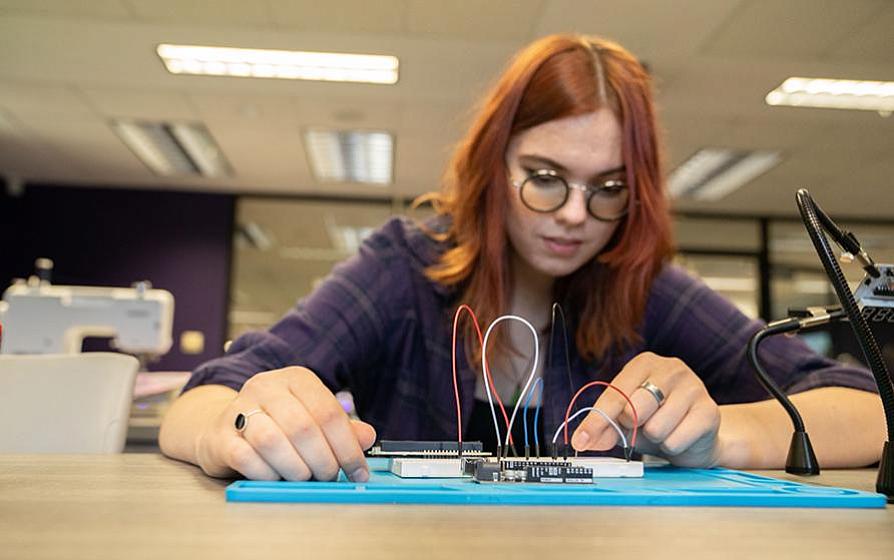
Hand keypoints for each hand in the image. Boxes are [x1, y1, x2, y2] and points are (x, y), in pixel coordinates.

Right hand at [195, 366, 375, 480]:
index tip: (358, 471)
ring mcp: (239, 409)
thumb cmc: (275, 423)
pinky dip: (267, 473)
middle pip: (303, 427)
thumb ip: (341, 428)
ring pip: (273, 441)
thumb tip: (367, 437)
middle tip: (329, 477)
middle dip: (323, 461)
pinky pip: (246, 457)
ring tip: (304, 477)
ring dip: (296, 468)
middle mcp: (266, 387)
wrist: (222, 426)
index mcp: (296, 379)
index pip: (329, 412)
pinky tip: (276, 476)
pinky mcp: (220, 435)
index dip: (348, 447)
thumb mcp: (311, 418)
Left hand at [570, 352, 721, 466]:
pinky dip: (673, 446)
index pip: (613, 395)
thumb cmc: (658, 421)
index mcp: (644, 363)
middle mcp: (670, 368)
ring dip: (655, 438)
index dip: (595, 421)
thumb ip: (604, 428)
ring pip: (655, 428)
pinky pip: (675, 440)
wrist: (697, 437)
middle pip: (634, 408)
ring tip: (665, 430)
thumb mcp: (626, 422)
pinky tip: (681, 436)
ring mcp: (694, 387)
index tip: (580, 441)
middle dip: (633, 426)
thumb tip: (583, 440)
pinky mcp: (710, 411)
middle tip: (642, 425)